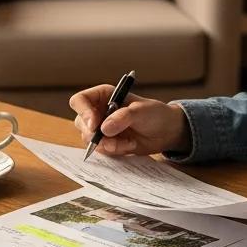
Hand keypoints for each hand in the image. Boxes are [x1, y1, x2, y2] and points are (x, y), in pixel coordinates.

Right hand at [69, 85, 189, 156]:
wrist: (166, 132)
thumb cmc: (155, 114)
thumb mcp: (141, 111)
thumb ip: (123, 117)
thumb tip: (104, 129)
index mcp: (103, 96)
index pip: (80, 100)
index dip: (83, 112)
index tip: (94, 125)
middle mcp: (98, 111)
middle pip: (81, 123)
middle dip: (94, 134)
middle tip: (110, 140)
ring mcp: (102, 128)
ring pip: (90, 139)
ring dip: (108, 144)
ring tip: (128, 142)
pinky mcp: (108, 143)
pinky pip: (101, 150)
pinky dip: (115, 150)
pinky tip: (130, 145)